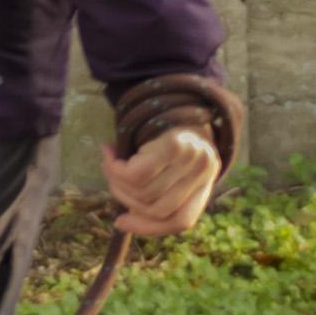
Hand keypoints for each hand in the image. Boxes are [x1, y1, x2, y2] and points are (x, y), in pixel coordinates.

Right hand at [103, 124, 218, 239]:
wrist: (170, 86)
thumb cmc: (162, 127)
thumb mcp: (166, 162)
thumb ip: (155, 191)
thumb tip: (124, 221)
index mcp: (206, 181)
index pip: (181, 221)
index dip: (149, 228)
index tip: (120, 223)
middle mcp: (206, 171)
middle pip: (157, 208)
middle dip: (125, 199)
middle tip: (110, 177)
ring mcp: (195, 158)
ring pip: (144, 192)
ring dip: (117, 181)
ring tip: (109, 162)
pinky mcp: (177, 145)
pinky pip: (137, 175)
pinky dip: (116, 169)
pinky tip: (109, 153)